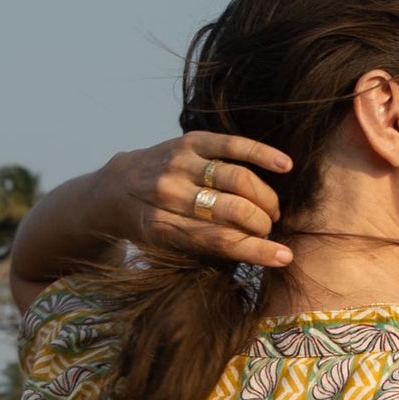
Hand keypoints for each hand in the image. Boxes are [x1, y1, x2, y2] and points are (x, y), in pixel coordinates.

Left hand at [100, 131, 293, 270]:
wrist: (113, 189)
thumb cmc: (149, 226)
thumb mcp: (165, 247)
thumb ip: (203, 248)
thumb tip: (257, 251)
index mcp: (162, 226)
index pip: (218, 241)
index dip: (256, 250)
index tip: (284, 258)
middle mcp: (168, 193)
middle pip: (232, 210)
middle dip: (261, 224)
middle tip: (268, 229)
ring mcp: (178, 164)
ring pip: (237, 179)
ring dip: (264, 198)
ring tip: (271, 210)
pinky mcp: (187, 142)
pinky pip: (231, 144)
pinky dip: (261, 154)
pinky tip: (285, 165)